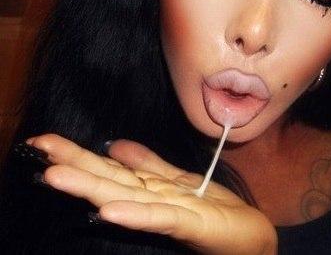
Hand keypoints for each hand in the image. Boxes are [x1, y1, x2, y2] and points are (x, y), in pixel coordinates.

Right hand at [25, 134, 276, 254]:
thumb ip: (148, 163)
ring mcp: (167, 212)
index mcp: (148, 187)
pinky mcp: (188, 223)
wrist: (249, 234)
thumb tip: (115, 145)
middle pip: (108, 179)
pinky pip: (158, 217)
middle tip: (38, 148)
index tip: (44, 140)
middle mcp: (150, 199)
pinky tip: (108, 209)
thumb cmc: (212, 207)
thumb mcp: (178, 179)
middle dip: (73, 164)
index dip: (76, 153)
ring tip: (56, 175)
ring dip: (90, 187)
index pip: (107, 167)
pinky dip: (133, 214)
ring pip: (124, 196)